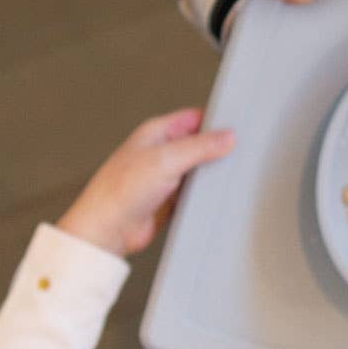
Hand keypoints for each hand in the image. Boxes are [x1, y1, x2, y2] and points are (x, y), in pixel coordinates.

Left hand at [57, 109, 235, 258]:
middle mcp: (162, 152)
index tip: (237, 128)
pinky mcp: (171, 198)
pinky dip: (206, 194)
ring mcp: (167, 176)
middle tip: (239, 154)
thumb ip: (200, 146)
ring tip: (229, 176)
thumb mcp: (165, 160)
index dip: (216, 121)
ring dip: (212, 174)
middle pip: (201, 144)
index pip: (195, 118)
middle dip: (218, 149)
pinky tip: (215, 195)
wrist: (108, 230)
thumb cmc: (119, 192)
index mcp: (157, 132)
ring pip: (200, 169)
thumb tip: (227, 136)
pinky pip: (197, 192)